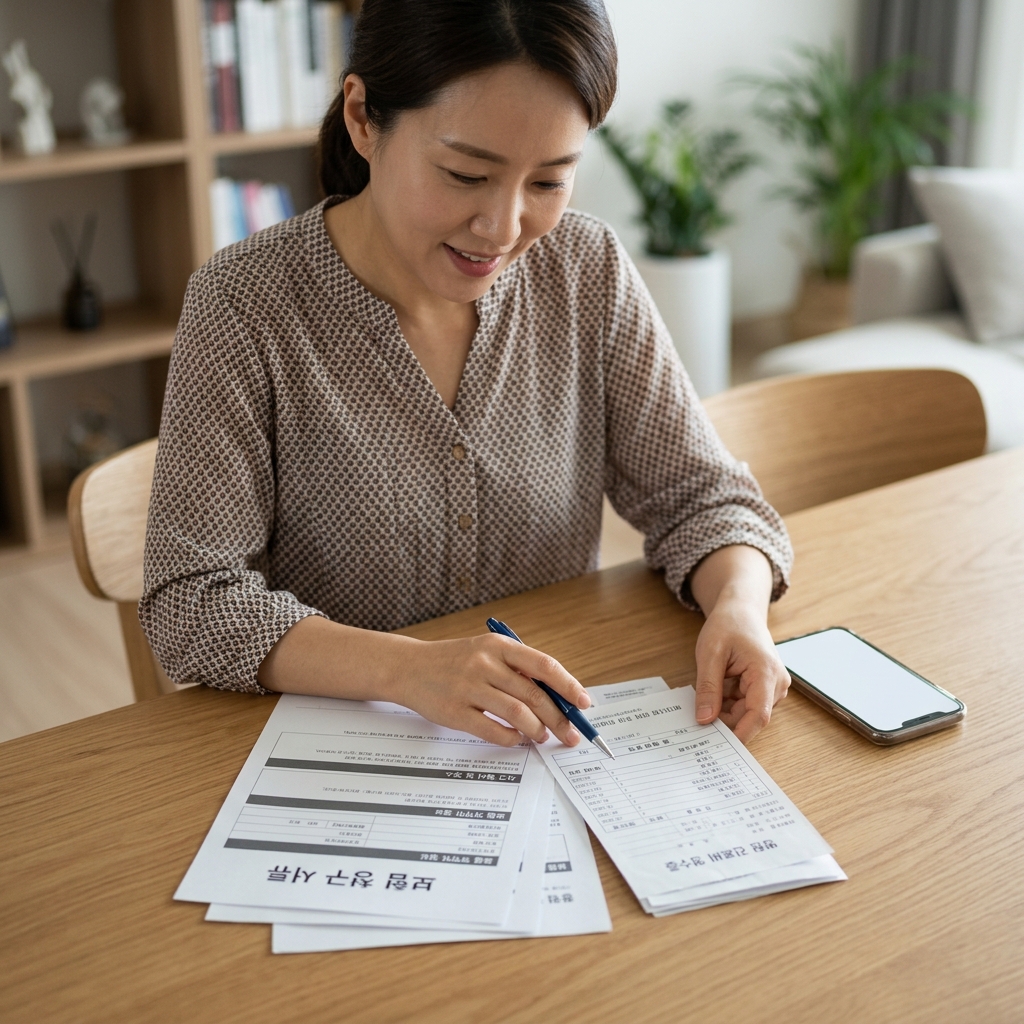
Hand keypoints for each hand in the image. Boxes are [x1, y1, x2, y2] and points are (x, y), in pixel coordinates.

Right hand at [389, 633, 590, 747]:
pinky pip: (493, 730)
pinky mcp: (455, 711)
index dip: (568, 686)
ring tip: (542, 737)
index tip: (584, 703)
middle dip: (559, 719)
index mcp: (498, 645)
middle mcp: (485, 663)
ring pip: (518, 713)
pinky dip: (512, 738)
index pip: (544, 666)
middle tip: (570, 734)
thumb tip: (558, 698)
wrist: (408, 667)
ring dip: (537, 730)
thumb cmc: (455, 661)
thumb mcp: (487, 652)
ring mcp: (468, 687)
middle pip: (534, 694)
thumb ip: (517, 670)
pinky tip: (517, 739)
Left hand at [693, 596, 789, 743]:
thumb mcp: (710, 654)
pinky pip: (745, 705)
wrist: (740, 610)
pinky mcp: (765, 687)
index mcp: (766, 673)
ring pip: (746, 712)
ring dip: (725, 711)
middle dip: (726, 722)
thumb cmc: (728, 625)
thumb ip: (708, 688)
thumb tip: (705, 719)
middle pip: (751, 716)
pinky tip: (714, 695)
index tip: (719, 746)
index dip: (740, 734)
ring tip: (705, 700)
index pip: (758, 715)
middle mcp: (776, 683)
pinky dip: (728, 704)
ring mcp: (772, 686)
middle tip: (698, 724)